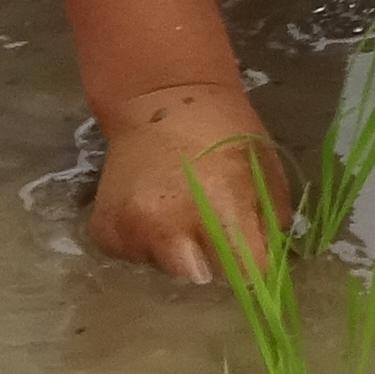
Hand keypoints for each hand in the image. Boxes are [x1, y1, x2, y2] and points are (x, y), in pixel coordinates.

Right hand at [85, 74, 293, 281]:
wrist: (161, 98)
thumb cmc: (222, 129)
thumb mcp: (263, 167)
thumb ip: (270, 220)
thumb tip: (267, 261)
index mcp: (218, 206)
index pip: (246, 271)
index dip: (252, 266)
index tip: (250, 255)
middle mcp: (168, 225)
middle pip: (200, 276)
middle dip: (211, 260)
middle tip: (212, 228)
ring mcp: (131, 230)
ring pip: (164, 266)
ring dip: (176, 249)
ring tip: (178, 209)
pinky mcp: (105, 232)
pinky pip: (134, 255)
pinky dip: (145, 241)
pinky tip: (153, 207)